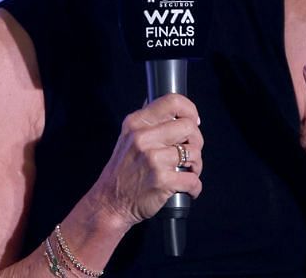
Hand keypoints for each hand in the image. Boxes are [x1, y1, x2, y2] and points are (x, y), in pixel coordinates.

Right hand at [85, 94, 203, 227]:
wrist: (108, 204)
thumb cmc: (122, 172)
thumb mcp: (127, 138)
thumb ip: (148, 122)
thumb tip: (171, 106)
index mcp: (136, 124)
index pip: (172, 101)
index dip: (190, 110)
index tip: (194, 121)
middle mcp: (143, 138)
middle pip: (189, 127)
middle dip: (196, 141)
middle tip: (188, 153)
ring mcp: (153, 159)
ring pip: (195, 152)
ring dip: (196, 165)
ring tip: (186, 171)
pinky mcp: (162, 180)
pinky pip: (193, 179)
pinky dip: (194, 187)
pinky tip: (187, 188)